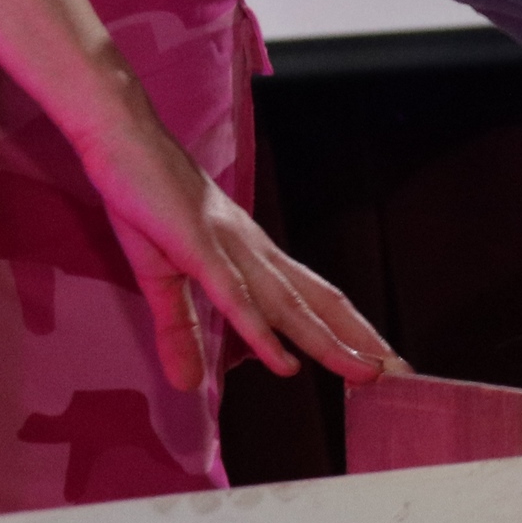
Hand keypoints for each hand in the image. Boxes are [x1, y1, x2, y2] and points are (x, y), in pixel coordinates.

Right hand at [64, 91, 403, 389]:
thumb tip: (190, 383)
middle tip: (400, 373)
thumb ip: (179, 330)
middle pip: (318, 304)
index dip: (346, 330)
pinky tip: (285, 361)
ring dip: (328, 343)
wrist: (122, 138)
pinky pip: (237, 295)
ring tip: (364, 374)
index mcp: (253, 257)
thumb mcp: (159, 278)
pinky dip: (262, 331)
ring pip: (290, 305)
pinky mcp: (200, 245)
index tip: (377, 361)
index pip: (311, 300)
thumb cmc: (146, 199)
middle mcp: (256, 252)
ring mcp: (232, 247)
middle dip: (358, 340)